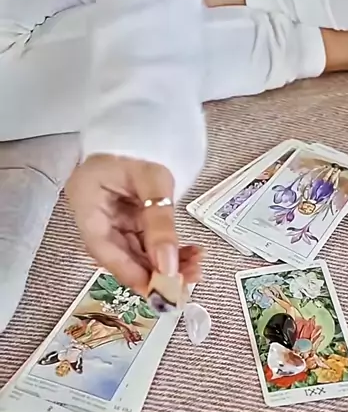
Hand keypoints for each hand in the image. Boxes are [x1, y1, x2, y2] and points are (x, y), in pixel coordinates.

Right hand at [67, 154, 201, 293]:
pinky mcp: (128, 216)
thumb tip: (168, 266)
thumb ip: (160, 223)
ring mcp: (111, 216)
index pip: (103, 248)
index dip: (129, 273)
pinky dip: (166, 248)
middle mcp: (94, 214)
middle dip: (154, 270)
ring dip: (165, 262)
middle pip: (120, 254)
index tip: (157, 289)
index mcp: (86, 201)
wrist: (146, 122)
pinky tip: (189, 254)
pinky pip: (145, 239)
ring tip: (195, 268)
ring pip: (136, 250)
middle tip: (186, 281)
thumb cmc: (142, 142)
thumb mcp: (154, 180)